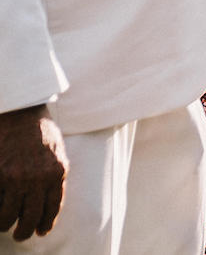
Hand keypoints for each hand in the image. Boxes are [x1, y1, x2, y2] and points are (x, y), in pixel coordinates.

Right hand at [0, 105, 67, 240]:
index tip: (41, 231)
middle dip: (25, 230)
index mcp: (57, 171)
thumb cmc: (39, 130)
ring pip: (8, 215)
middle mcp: (38, 178)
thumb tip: (49, 198)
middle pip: (31, 216)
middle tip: (21, 235)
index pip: (52, 207)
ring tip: (5, 225)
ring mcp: (15, 178)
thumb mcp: (57, 151)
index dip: (46, 222)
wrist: (20, 112)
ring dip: (6, 224)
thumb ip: (55, 173)